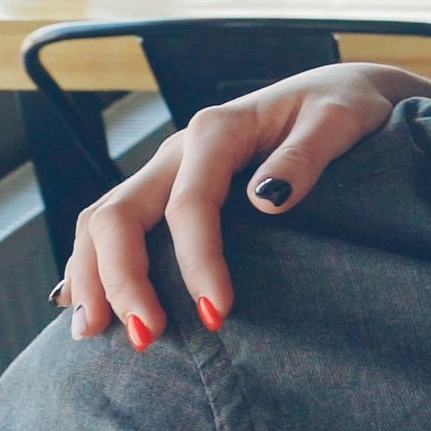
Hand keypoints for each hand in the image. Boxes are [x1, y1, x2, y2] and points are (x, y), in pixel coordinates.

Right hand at [61, 64, 427, 348]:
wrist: (339, 93)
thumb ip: (306, 155)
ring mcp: (167, 171)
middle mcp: (179, 150)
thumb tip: (267, 198)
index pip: (189, 203)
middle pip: (121, 214)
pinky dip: (94, 264)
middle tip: (145, 337)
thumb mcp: (339, 121)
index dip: (196, 260)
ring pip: (103, 220)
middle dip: (123, 278)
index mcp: (217, 131)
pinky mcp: (168, 190)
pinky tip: (87, 306)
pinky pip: (115, 224)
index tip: (217, 312)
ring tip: (94, 334)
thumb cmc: (343, 107)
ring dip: (92, 276)